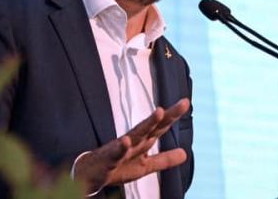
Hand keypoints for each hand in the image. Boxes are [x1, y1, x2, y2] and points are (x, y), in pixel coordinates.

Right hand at [73, 98, 189, 193]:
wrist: (91, 176)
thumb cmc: (117, 167)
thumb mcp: (145, 165)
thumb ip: (164, 160)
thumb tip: (184, 153)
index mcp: (143, 141)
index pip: (161, 126)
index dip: (173, 115)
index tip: (186, 102)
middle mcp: (134, 140)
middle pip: (152, 125)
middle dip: (167, 114)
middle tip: (183, 103)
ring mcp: (121, 148)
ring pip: (136, 133)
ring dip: (147, 123)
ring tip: (159, 112)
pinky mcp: (108, 158)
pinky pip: (115, 152)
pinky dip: (120, 147)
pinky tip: (126, 141)